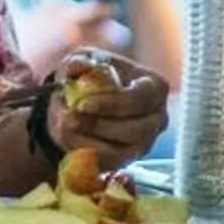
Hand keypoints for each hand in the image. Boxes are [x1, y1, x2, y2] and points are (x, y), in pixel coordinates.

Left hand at [46, 48, 169, 167]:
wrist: (80, 102)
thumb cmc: (90, 76)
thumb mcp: (81, 61)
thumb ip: (79, 63)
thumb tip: (77, 66)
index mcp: (153, 86)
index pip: (140, 98)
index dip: (111, 103)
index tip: (81, 104)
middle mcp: (158, 117)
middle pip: (135, 129)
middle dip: (99, 124)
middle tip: (70, 117)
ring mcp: (147, 141)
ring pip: (123, 149)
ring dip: (91, 138)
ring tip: (66, 124)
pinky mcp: (130, 159)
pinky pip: (111, 162)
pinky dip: (87, 151)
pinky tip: (69, 137)